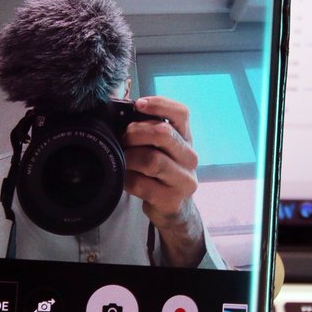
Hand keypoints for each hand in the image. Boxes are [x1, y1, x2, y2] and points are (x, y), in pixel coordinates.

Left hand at [123, 96, 205, 266]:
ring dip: (130, 158)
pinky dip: (127, 179)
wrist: (173, 207)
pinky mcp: (171, 199)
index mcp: (186, 138)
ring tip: (123, 160)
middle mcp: (190, 157)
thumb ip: (150, 130)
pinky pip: (142, 184)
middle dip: (136, 133)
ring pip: (152, 160)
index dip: (159, 104)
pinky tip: (125, 179)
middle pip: (163, 134)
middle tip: (124, 139)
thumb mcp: (161, 148)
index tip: (137, 104)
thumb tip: (121, 112)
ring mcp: (183, 179)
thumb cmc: (161, 170)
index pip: (181, 113)